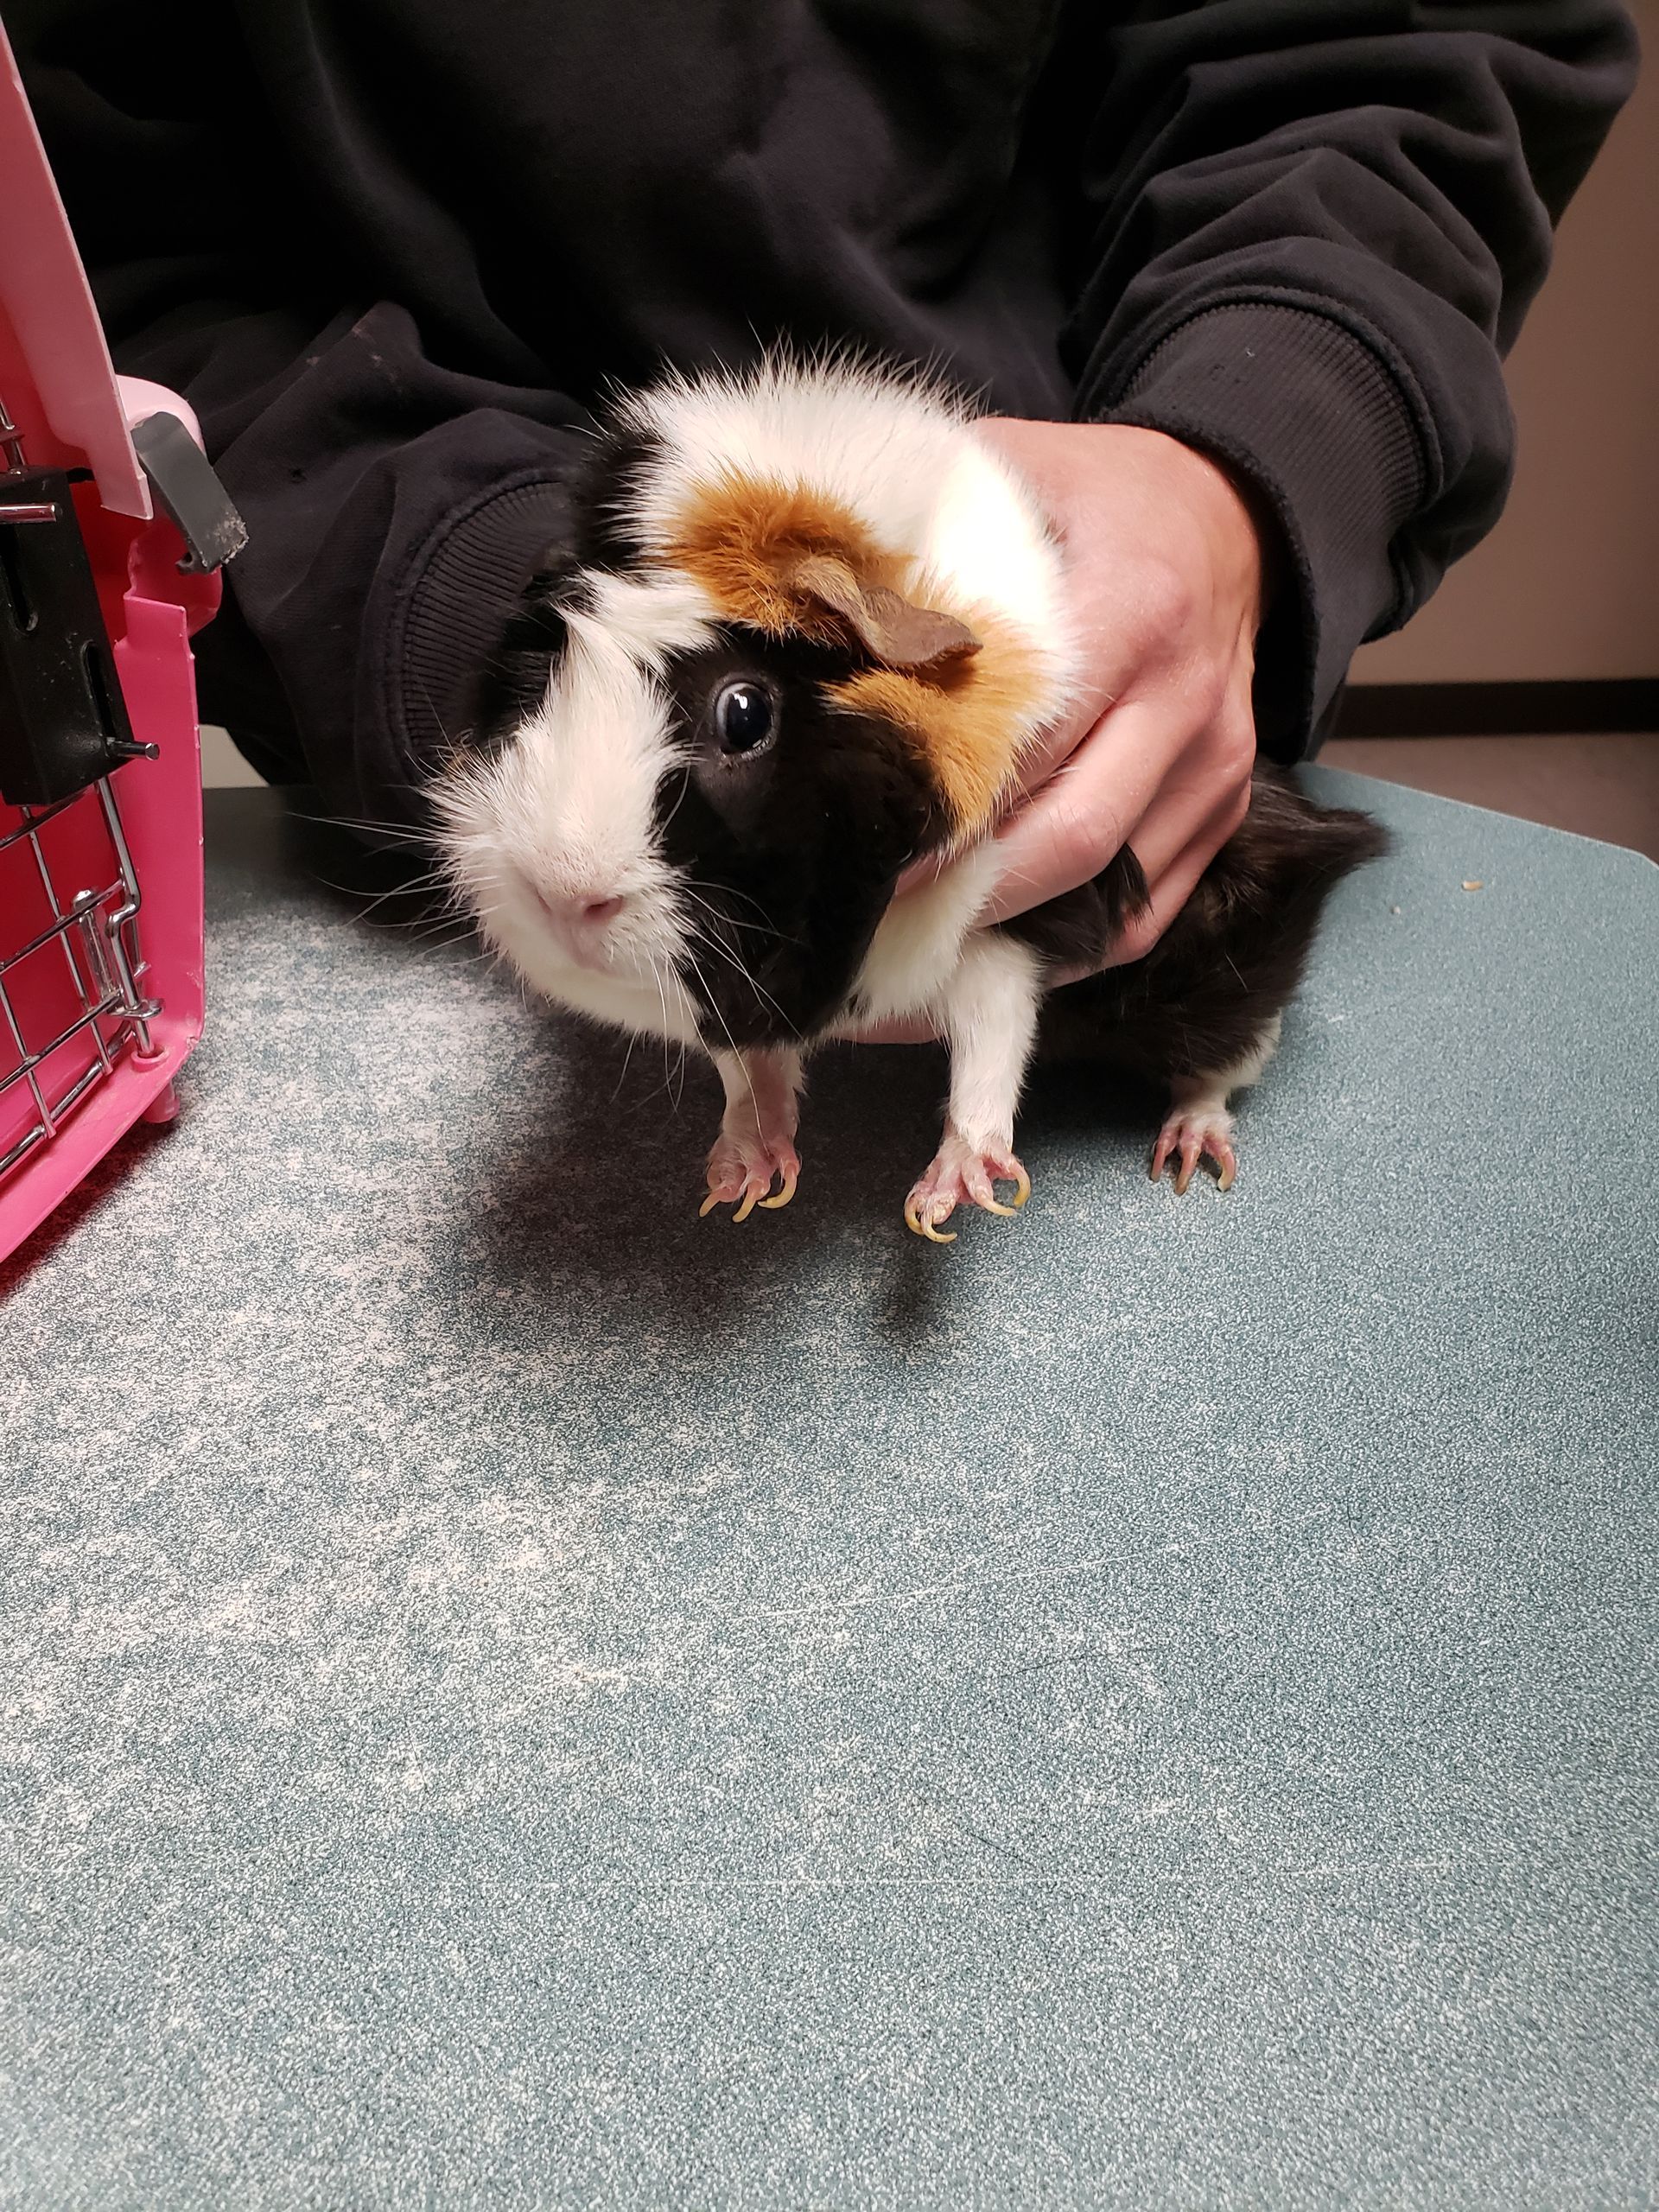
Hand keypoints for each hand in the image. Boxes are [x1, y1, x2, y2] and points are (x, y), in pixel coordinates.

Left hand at [891, 420, 1267, 993]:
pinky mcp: (1222, 815)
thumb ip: (917, 531)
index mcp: (1133, 611)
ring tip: (908, 965)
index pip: (1029, 741)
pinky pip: (1144, 919)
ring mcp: (1215, 771)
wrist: (1231, 515)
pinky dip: (1064, 953)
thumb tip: (794, 603)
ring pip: (1109, 898)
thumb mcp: (1010, 474)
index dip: (941, 812)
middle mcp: (1185, 703)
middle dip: (966, 899)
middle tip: (868, 930)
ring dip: (1007, 941)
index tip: (859, 856)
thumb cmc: (1095, 499)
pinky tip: (984, 960)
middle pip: (1070, 839)